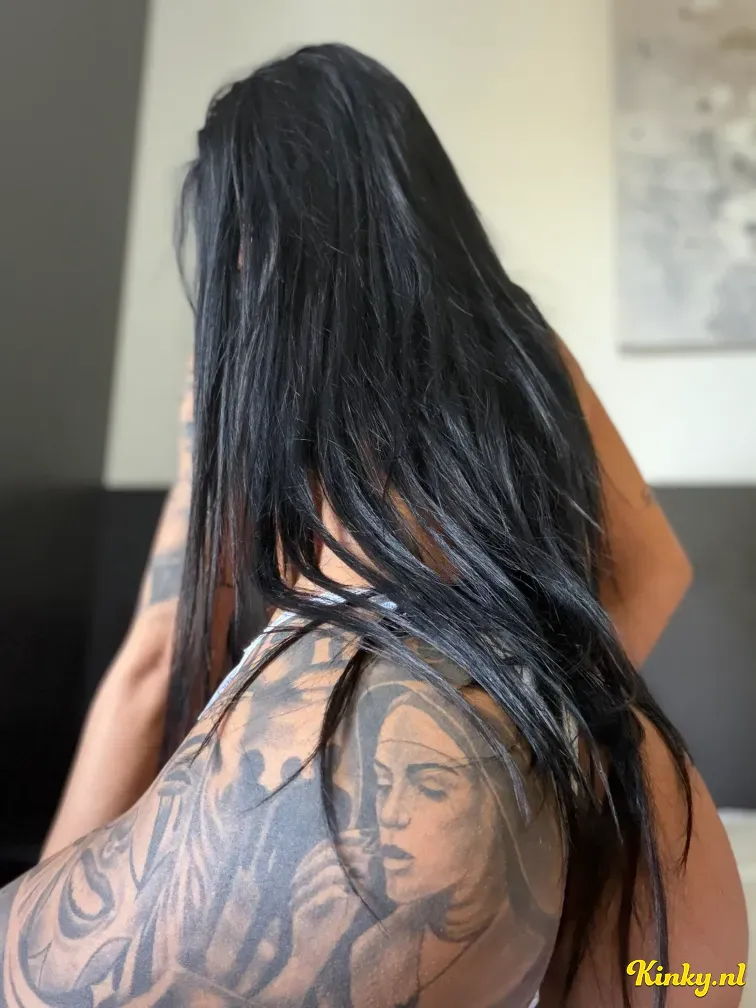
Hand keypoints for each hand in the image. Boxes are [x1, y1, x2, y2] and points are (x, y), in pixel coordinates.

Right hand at [288, 831, 377, 973]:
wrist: (312, 955)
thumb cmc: (330, 925)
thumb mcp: (347, 902)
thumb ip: (355, 882)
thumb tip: (368, 859)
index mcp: (310, 873)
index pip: (323, 848)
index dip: (342, 840)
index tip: (362, 836)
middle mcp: (302, 881)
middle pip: (321, 857)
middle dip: (344, 854)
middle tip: (363, 855)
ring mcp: (299, 896)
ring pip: (319, 875)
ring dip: (340, 873)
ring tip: (355, 876)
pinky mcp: (300, 912)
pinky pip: (315, 898)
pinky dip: (331, 894)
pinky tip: (343, 894)